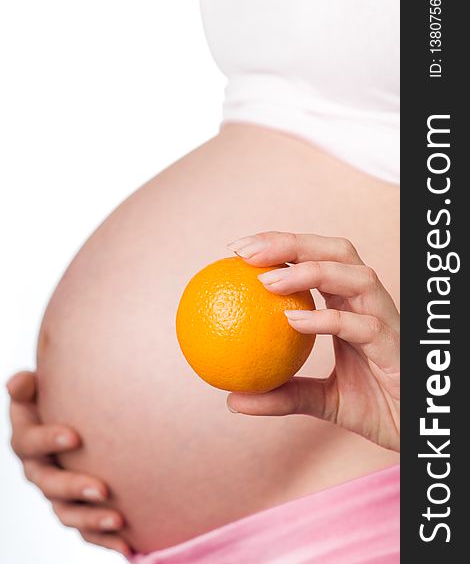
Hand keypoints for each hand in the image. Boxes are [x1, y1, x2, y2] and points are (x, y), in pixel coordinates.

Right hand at [7, 371, 130, 555]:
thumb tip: (19, 382)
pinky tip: (129, 547)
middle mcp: (38, 471)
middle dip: (74, 488)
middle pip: (49, 485)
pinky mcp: (76, 507)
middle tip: (103, 488)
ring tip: (119, 519)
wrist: (70, 417)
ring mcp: (56, 493)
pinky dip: (105, 540)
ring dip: (91, 519)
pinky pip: (86, 529)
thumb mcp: (37, 388)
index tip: (75, 436)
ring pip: (68, 513)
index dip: (48, 441)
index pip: (29, 443)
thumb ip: (26, 386)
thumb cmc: (54, 398)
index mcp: (27, 441)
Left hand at [226, 232, 399, 451]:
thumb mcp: (320, 399)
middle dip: (291, 242)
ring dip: (310, 271)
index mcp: (349, 303)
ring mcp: (385, 320)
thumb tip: (233, 400)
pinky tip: (291, 321)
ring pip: (356, 276)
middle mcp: (368, 302)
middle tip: (244, 251)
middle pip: (336, 252)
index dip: (279, 246)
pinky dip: (328, 318)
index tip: (236, 250)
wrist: (410, 432)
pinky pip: (364, 324)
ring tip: (266, 280)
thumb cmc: (374, 406)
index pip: (315, 258)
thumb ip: (283, 393)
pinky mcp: (394, 346)